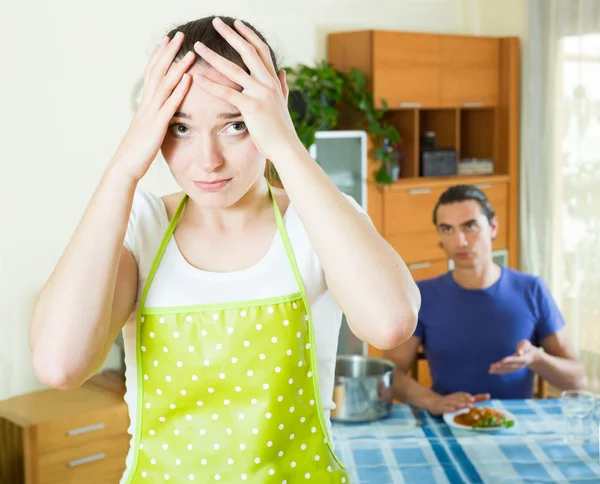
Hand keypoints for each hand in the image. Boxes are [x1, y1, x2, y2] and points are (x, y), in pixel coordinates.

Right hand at [111, 32, 194, 181]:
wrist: (125, 167)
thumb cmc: (136, 152)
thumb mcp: (146, 131)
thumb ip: (153, 119)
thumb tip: (158, 115)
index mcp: (144, 105)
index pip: (151, 74)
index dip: (158, 56)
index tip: (166, 41)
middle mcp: (146, 104)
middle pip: (157, 72)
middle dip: (167, 52)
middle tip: (178, 35)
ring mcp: (151, 113)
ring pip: (165, 84)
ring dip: (178, 66)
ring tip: (190, 52)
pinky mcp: (157, 125)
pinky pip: (170, 104)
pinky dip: (179, 89)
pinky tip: (189, 78)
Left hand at [191, 17, 299, 161]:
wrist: (287, 148)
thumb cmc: (282, 130)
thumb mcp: (283, 104)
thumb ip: (282, 87)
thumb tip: (283, 72)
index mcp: (274, 81)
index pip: (261, 51)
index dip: (248, 35)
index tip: (237, 23)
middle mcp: (268, 83)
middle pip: (248, 51)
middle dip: (231, 34)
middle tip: (216, 22)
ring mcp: (260, 94)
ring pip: (234, 69)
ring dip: (213, 56)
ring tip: (198, 46)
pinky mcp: (252, 107)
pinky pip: (227, 93)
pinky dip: (210, 84)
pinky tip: (197, 77)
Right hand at [425, 392, 489, 415]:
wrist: (432, 401)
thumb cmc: (447, 403)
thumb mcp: (458, 401)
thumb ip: (468, 402)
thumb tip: (479, 403)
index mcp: (459, 397)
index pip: (471, 397)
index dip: (479, 397)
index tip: (488, 396)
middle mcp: (454, 398)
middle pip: (463, 399)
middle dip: (468, 400)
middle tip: (474, 402)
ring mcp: (447, 402)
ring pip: (454, 402)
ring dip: (460, 403)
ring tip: (466, 405)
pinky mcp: (440, 407)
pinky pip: (445, 407)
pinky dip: (449, 408)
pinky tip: (453, 409)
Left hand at [489, 340, 538, 374]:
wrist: (531, 356)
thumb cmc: (527, 347)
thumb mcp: (526, 344)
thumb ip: (523, 347)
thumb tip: (519, 352)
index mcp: (524, 358)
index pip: (516, 360)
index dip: (509, 360)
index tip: (501, 361)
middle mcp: (520, 365)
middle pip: (510, 367)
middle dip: (502, 366)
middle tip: (493, 366)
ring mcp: (516, 368)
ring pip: (507, 370)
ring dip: (499, 370)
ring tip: (490, 370)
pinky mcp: (513, 369)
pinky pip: (506, 371)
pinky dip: (499, 371)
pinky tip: (492, 371)